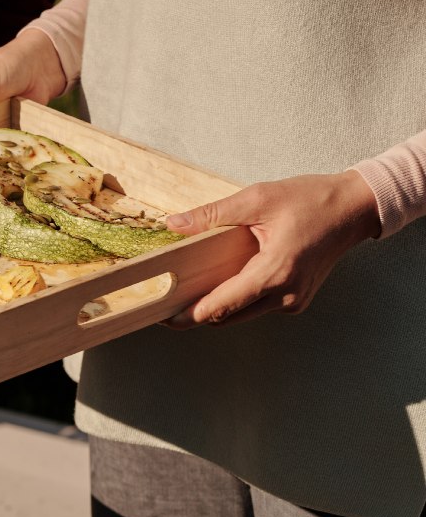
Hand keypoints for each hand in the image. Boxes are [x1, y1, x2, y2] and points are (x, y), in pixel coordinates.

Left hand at [164, 171, 380, 328]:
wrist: (354, 208)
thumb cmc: (311, 200)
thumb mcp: (257, 199)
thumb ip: (213, 214)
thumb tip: (174, 224)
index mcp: (274, 272)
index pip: (222, 306)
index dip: (188, 315)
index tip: (162, 316)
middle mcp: (285, 296)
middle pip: (227, 317)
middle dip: (196, 313)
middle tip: (166, 303)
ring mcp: (293, 302)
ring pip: (241, 315)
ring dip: (217, 306)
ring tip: (189, 291)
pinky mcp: (297, 300)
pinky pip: (258, 307)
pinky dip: (238, 300)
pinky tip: (223, 281)